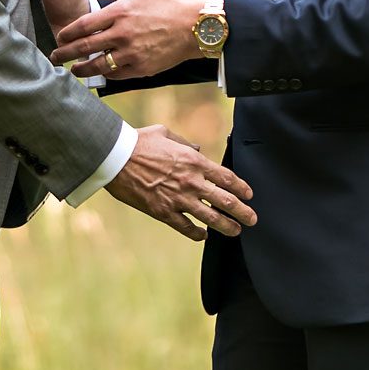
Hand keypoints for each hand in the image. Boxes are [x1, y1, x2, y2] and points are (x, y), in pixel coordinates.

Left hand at [51, 0, 201, 77]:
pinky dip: (104, 74)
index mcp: (120, 11)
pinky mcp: (141, 69)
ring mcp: (131, 53)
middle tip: (54, 56)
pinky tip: (98, 73)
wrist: (195, 27)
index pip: (83, 25)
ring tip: (72, 70)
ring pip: (97, 64)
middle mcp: (122, 34)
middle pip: (84, 47)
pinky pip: (116, 74)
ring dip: (81, 68)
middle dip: (65, 53)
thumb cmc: (169, 1)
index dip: (68, 33)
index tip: (60, 37)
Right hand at [104, 123, 255, 239]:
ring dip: (226, 226)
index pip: (226, 177)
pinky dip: (197, 233)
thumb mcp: (166, 133)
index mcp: (194, 161)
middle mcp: (191, 181)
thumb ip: (186, 143)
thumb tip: (198, 149)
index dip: (241, 188)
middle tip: (252, 219)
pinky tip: (203, 236)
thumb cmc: (140, 142)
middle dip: (242, 211)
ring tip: (236, 231)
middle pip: (225, 200)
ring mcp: (178, 199)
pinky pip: (185, 227)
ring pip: (210, 218)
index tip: (249, 195)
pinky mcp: (163, 212)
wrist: (116, 158)